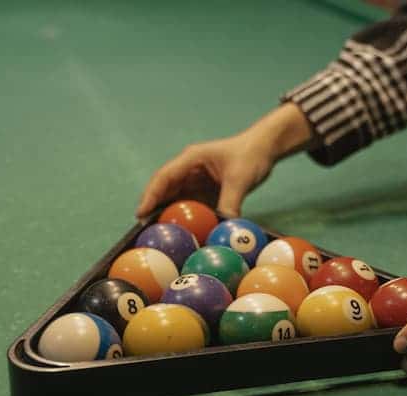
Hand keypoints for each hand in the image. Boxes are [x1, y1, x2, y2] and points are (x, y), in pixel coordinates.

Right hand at [137, 103, 313, 217]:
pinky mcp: (204, 190)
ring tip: (159, 235)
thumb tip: (224, 228)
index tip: (141, 213)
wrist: (265, 148)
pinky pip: (190, 204)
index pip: (165, 177)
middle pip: (165, 189)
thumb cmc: (251, 155)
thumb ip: (230, 202)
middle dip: (153, 208)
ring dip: (168, 214)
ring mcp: (195, 180)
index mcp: (192, 158)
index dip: (151, 195)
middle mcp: (189, 169)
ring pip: (175, 198)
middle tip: (145, 231)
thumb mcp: (240, 179)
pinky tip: (182, 232)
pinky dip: (185, 217)